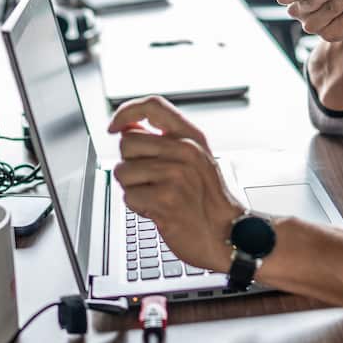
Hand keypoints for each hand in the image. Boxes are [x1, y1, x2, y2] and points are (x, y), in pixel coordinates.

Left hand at [107, 96, 244, 271]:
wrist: (227, 235)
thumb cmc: (209, 201)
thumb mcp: (196, 160)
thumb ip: (165, 140)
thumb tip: (126, 127)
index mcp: (191, 137)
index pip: (153, 106)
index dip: (127, 111)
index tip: (115, 126)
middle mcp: (185, 151)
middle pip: (127, 142)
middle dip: (130, 163)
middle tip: (151, 180)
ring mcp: (176, 174)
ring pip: (123, 171)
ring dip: (133, 188)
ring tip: (157, 196)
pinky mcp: (165, 199)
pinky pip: (128, 196)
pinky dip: (138, 207)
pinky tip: (158, 210)